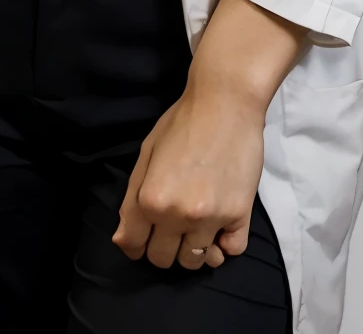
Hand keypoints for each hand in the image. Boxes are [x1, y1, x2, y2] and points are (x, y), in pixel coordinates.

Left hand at [113, 80, 265, 269]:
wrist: (226, 102)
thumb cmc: (182, 122)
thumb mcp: (147, 154)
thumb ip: (132, 200)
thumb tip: (122, 241)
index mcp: (150, 199)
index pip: (134, 246)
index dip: (136, 244)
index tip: (145, 237)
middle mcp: (178, 215)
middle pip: (164, 258)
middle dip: (163, 246)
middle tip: (172, 225)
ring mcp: (211, 218)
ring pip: (196, 261)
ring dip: (193, 249)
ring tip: (197, 225)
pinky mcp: (240, 215)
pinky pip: (232, 252)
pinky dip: (224, 245)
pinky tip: (220, 226)